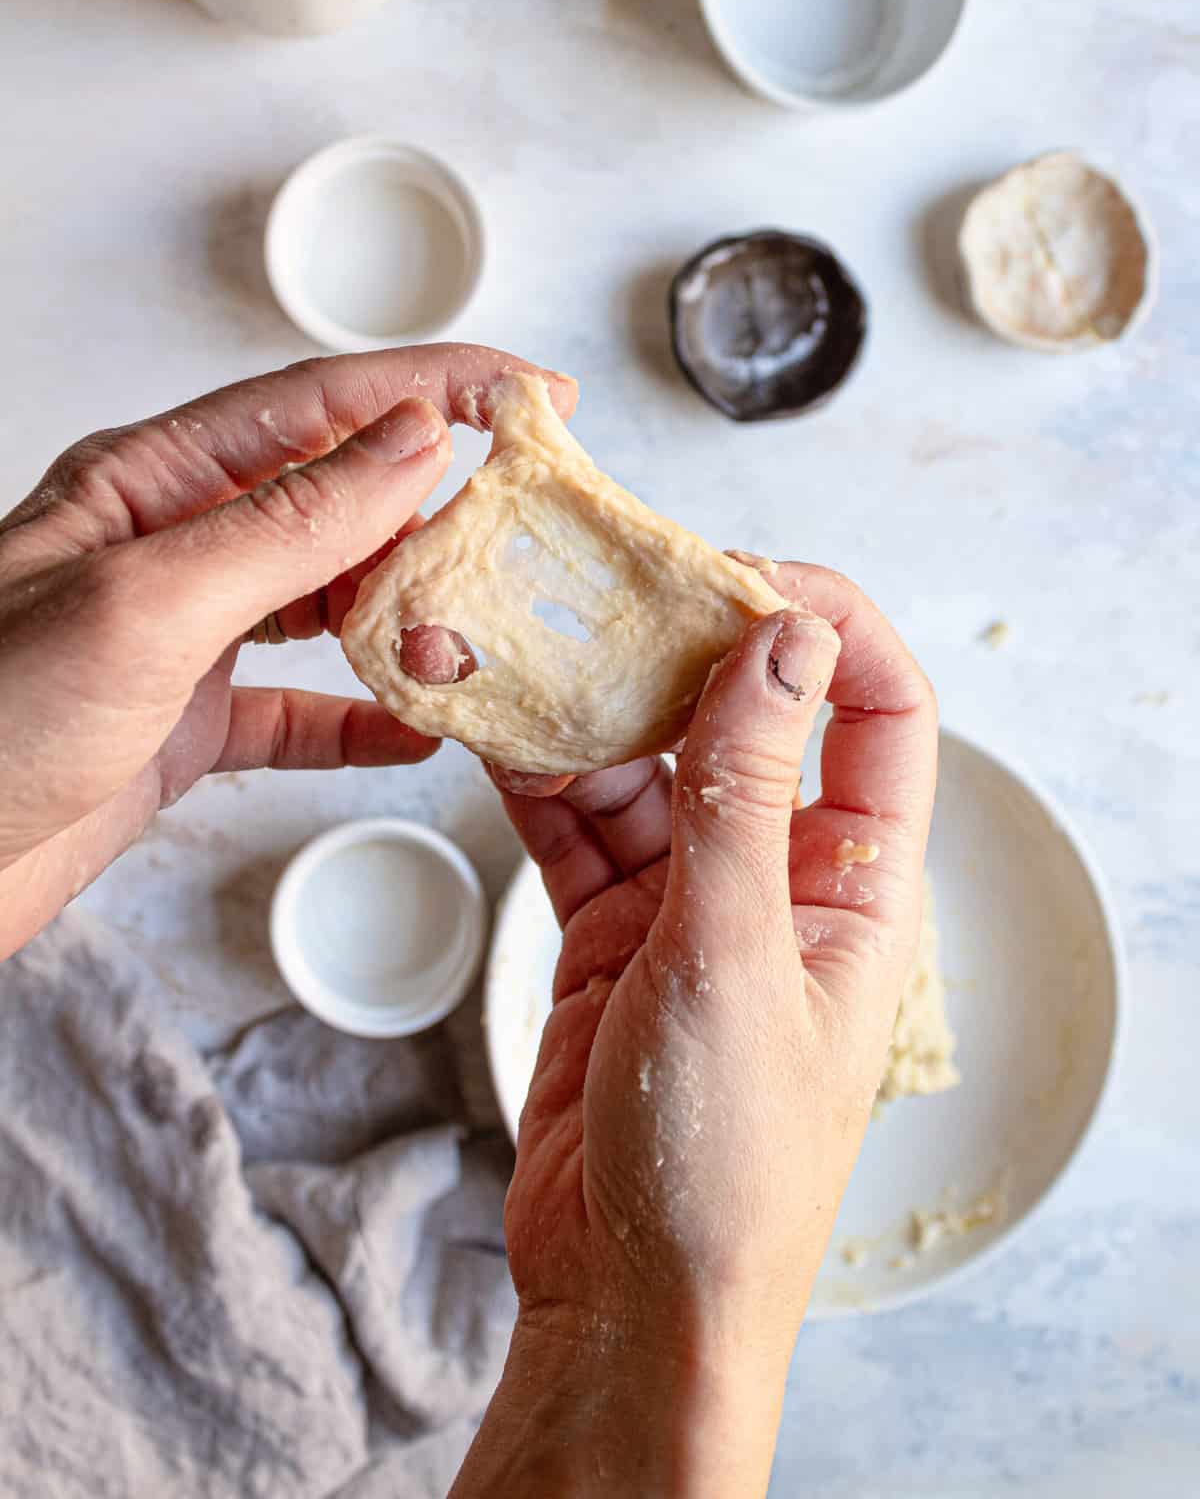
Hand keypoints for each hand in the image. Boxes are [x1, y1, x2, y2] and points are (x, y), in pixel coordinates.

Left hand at [0, 345, 575, 960]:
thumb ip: (290, 523)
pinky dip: (360, 719)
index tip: (532, 394)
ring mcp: (179, 637)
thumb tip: (414, 439)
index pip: (322, 405)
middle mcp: (172, 547)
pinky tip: (413, 731)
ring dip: (405, 617)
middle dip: (434, 517)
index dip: (436, 386)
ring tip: (466, 640)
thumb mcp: (148, 603)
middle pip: (337, 499)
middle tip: (516, 545)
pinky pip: (296, 709)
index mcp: (153, 482)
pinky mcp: (179, 725)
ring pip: (327, 601)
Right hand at [453, 566, 936, 1497]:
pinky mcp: (612, 929)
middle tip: (605, 586)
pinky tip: (490, 724)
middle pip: (746, 717)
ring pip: (646, 761)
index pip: (877, 710)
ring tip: (522, 647)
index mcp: (858, 883)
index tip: (739, 572)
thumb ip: (744, 793)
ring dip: (587, 707)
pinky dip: (534, 773)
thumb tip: (781, 641)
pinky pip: (577, 821)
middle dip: (680, 648)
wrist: (631, 1302)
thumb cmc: (724, 1167)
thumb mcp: (734, 960)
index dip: (826, 626)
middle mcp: (782, 875)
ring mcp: (692, 899)